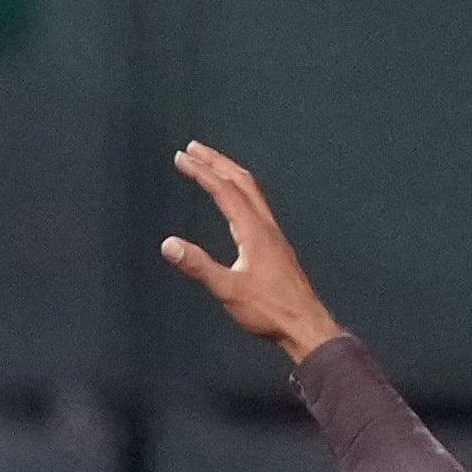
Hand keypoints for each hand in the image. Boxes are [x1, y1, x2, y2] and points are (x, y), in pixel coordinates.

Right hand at [159, 141, 346, 363]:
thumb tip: (168, 244)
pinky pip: (255, 203)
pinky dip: (239, 188)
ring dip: (229, 171)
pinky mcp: (274, 243)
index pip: (225, 191)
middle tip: (193, 148)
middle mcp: (265, 224)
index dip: (202, 172)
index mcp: (253, 231)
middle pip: (241, 181)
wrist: (303, 323)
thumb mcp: (228, 290)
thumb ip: (198, 266)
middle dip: (216, 161)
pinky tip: (234, 197)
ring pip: (251, 190)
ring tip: (211, 163)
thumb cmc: (267, 310)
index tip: (182, 157)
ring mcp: (272, 232)